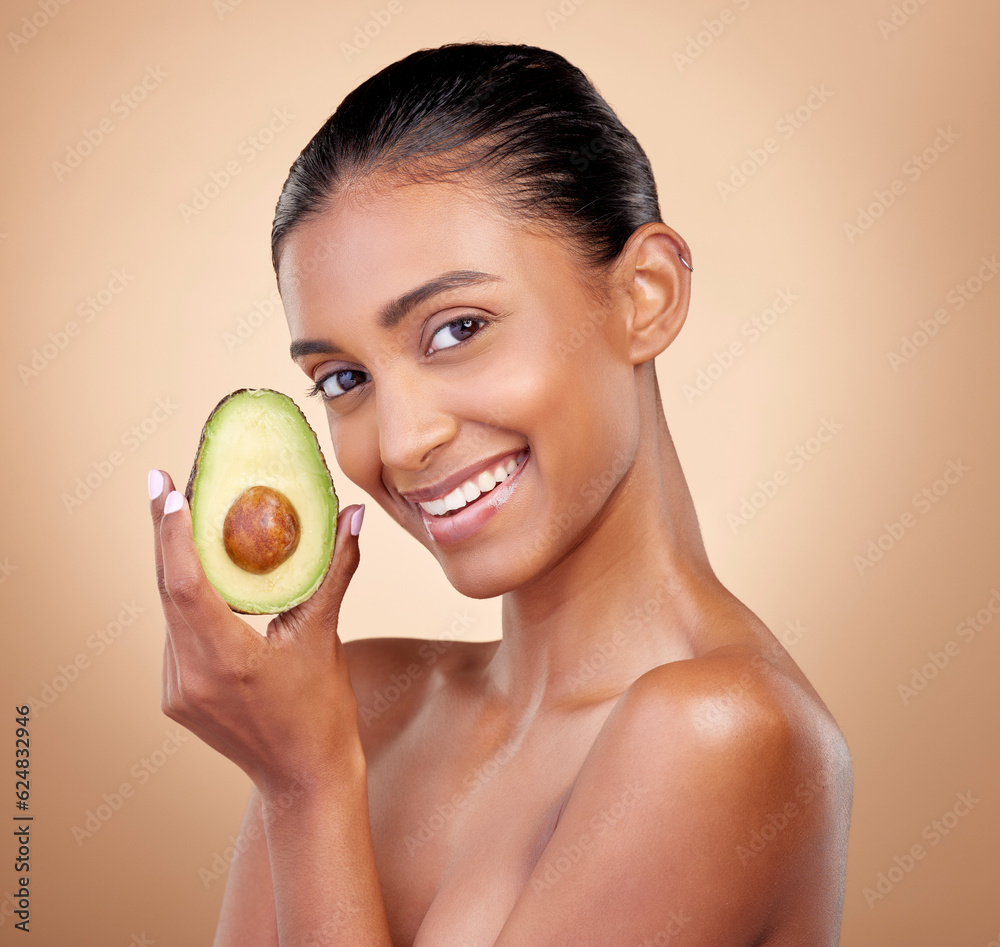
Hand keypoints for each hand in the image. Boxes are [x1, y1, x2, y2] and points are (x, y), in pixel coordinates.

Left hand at [148, 469, 365, 798]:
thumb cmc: (323, 713)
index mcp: (225, 661)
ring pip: (168, 612)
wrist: (305, 779)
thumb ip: (335, 570)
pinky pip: (176, 634)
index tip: (168, 491)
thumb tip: (352, 516)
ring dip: (176, 566)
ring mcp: (176, 689)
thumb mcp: (327, 636)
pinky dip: (186, 599)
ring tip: (184, 518)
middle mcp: (189, 676)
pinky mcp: (176, 696)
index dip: (173, 534)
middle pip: (166, 590)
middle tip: (164, 484)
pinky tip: (201, 574)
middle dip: (165, 535)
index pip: (184, 585)